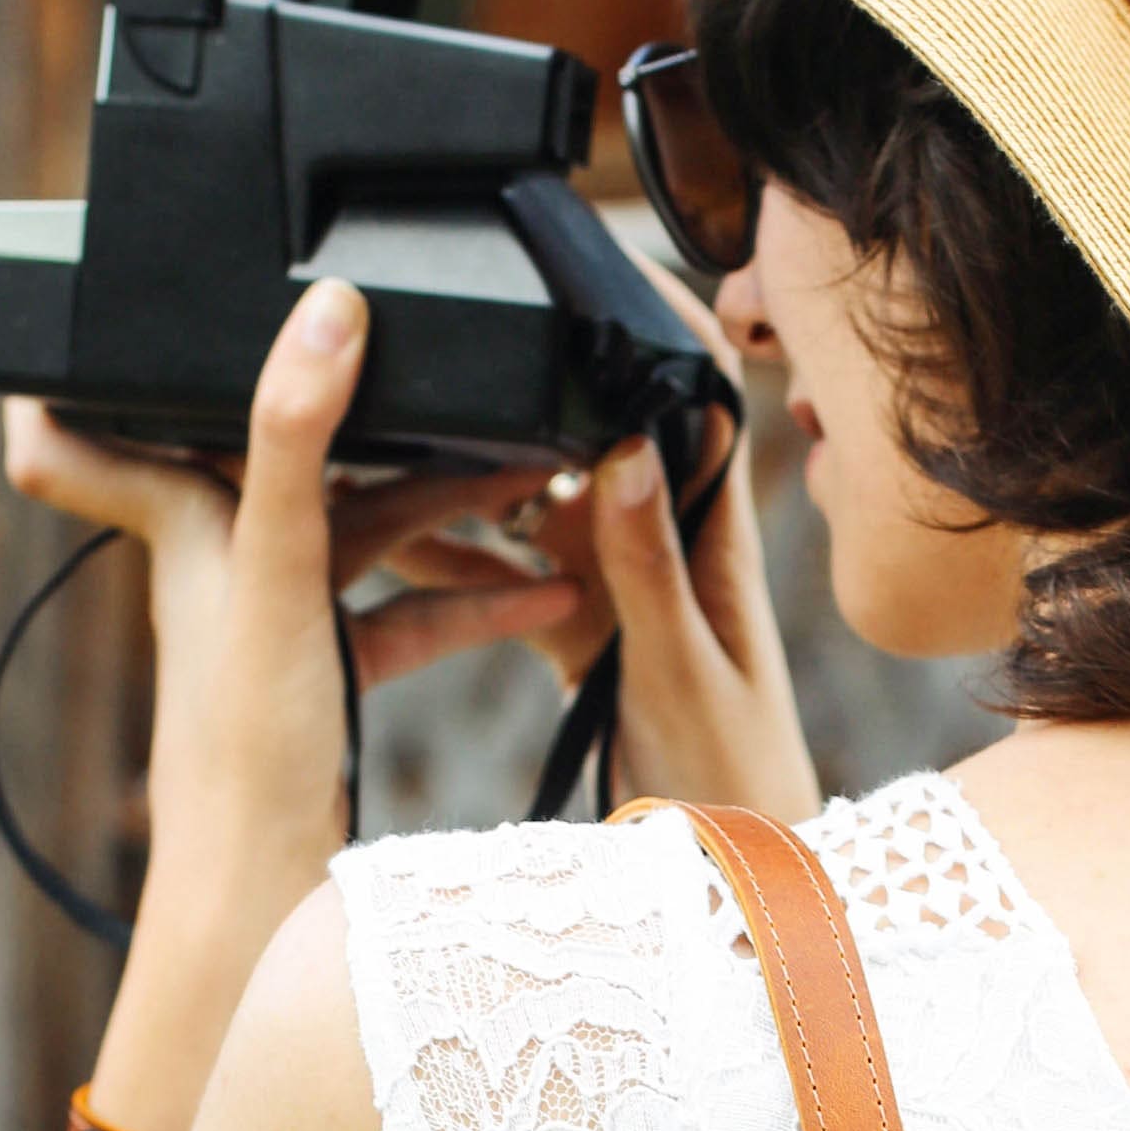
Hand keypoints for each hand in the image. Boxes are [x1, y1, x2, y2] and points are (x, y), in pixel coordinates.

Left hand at [4, 278, 582, 1129]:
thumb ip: (297, 437)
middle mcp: (228, 563)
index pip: (134, 415)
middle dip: (385, 415)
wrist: (261, 891)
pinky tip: (552, 594)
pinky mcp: (332, 678)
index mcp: (193, 523)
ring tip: (546, 475)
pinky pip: (412, 616)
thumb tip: (328, 310)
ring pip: (374, 534)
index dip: (119, 360)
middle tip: (466, 367)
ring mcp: (283, 621)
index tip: (139, 278)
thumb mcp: (277, 567)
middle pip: (302, 458)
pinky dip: (475, 600)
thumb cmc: (246, 745)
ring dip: (457, 508)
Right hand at [377, 251, 819, 820]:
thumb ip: (651, 569)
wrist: (736, 878)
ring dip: (481, 459)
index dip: (663, 317)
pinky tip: (393, 527)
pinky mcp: (584, 628)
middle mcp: (664, 544)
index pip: (698, 396)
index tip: (601, 252)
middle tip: (459, 315)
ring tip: (398, 416)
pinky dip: (460, 545)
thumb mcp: (683, 671)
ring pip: (543, 491)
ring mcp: (620, 582)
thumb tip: (622, 449)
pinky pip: (514, 567)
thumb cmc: (735, 782)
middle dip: (542, 369)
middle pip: (602, 425)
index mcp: (709, 538)